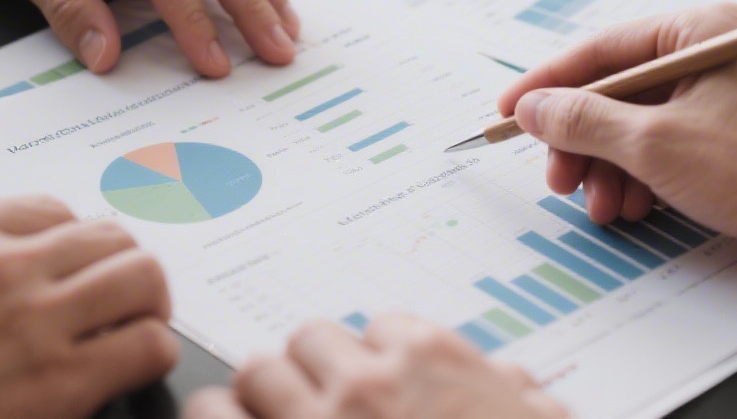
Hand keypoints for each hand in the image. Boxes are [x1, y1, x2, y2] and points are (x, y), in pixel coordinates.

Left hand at [184, 314, 569, 418]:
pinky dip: (219, 417)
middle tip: (309, 402)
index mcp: (435, 363)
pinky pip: (217, 416)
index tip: (369, 387)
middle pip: (308, 339)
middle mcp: (371, 383)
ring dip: (259, 395)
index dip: (371, 363)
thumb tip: (514, 382)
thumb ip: (518, 394)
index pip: (381, 328)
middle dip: (308, 372)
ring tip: (261, 416)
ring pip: (258, 370)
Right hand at [497, 3, 736, 279]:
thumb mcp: (655, 145)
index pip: (600, 50)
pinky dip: (640, 178)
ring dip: (609, 168)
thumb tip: (532, 108)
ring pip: (635, 126)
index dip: (546, 85)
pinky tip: (634, 209)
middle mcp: (708, 53)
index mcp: (697, 30)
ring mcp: (720, 96)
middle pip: (614, 92)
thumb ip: (582, 120)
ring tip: (603, 206)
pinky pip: (664, 148)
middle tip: (558, 178)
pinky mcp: (728, 136)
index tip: (507, 114)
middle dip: (581, 142)